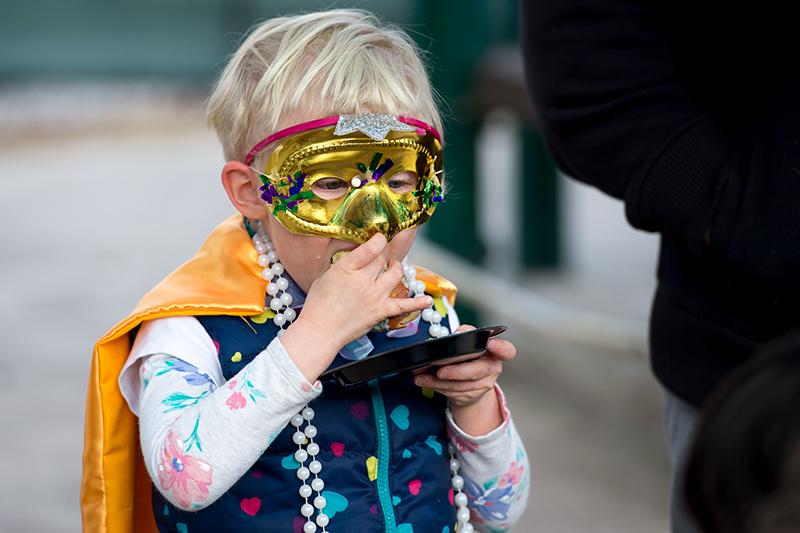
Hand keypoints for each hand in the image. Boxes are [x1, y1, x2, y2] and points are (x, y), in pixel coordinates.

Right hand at [281, 234, 431, 380]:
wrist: (320, 331)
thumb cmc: (318, 304)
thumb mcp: (323, 274)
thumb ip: (337, 259)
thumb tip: (347, 244)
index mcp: (346, 268)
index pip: (370, 247)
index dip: (379, 239)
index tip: (380, 237)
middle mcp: (363, 280)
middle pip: (383, 258)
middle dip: (385, 252)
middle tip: (383, 251)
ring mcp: (374, 296)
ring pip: (396, 273)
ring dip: (397, 267)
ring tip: (393, 266)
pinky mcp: (381, 311)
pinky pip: (403, 305)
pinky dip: (417, 303)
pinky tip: (427, 299)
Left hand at [414, 324, 516, 434]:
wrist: (470, 379)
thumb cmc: (468, 356)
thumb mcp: (468, 342)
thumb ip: (465, 335)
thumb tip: (456, 335)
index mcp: (495, 352)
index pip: (507, 350)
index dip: (501, 347)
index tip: (490, 343)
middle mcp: (492, 368)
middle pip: (477, 371)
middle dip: (457, 371)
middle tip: (440, 370)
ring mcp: (483, 385)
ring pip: (461, 385)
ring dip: (438, 381)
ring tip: (421, 375)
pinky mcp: (471, 396)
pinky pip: (452, 393)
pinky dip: (435, 386)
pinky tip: (423, 380)